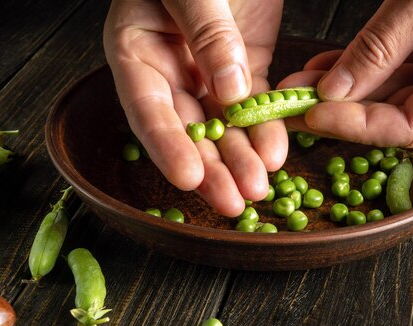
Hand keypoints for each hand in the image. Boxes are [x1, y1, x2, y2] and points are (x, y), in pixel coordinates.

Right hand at [103, 0, 284, 215]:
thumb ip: (207, 36)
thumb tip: (230, 95)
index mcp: (136, 49)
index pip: (148, 108)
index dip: (168, 146)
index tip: (188, 179)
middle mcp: (168, 69)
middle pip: (188, 129)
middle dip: (212, 168)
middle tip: (233, 203)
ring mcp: (207, 73)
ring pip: (224, 126)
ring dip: (241, 159)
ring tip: (260, 190)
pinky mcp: (244, 68)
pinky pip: (255, 106)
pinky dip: (265, 130)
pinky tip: (276, 153)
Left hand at [280, 0, 412, 147]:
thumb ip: (378, 47)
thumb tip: (331, 92)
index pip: (411, 126)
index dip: (357, 126)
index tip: (312, 115)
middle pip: (398, 118)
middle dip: (341, 111)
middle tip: (290, 106)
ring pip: (393, 99)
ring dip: (346, 93)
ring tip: (299, 87)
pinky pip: (400, 76)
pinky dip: (364, 73)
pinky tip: (327, 72)